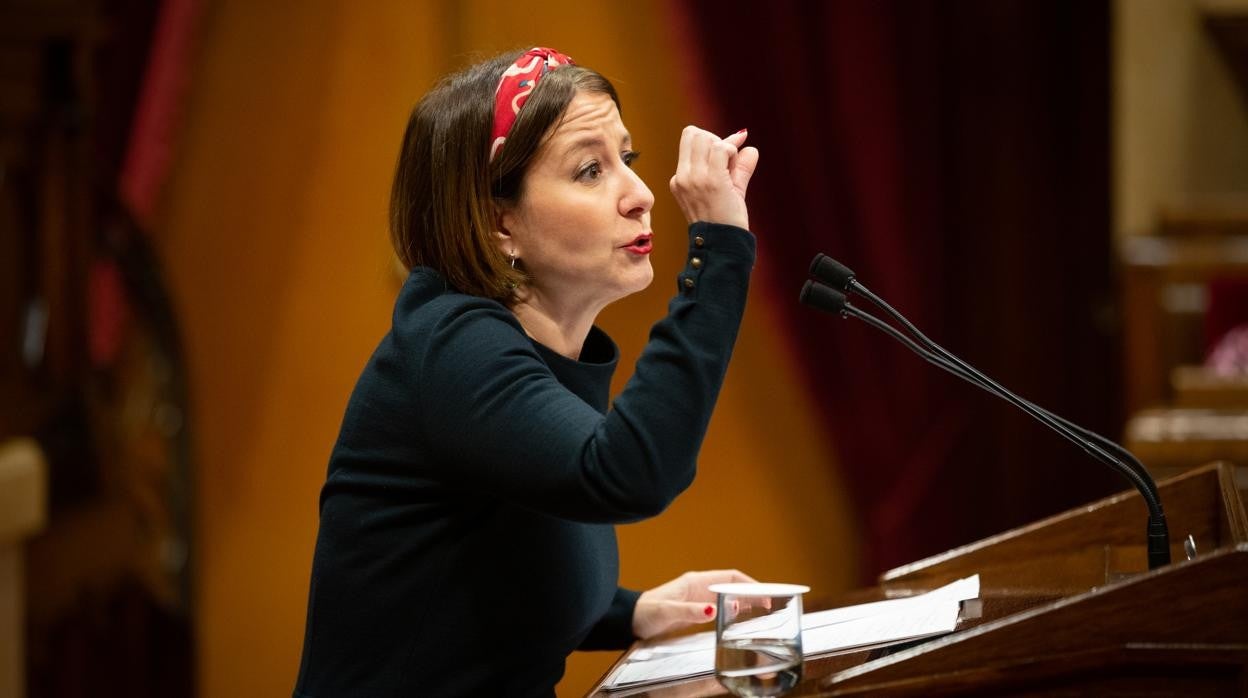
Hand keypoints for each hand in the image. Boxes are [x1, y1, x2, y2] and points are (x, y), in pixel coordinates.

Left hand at [632, 569, 757, 639]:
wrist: (631, 620)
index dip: (748, 583)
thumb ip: (689, 612)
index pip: (729, 577)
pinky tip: (741, 617)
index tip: (763, 593)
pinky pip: (720, 606)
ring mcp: (698, 597)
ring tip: (762, 610)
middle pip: (732, 585)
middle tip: (770, 603)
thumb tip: (712, 610)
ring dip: (745, 600)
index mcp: (695, 581)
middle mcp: (699, 586)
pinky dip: (733, 609)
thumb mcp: (667, 612)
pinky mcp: (695, 609)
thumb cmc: (646, 613)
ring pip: (728, 595)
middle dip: (751, 592)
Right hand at [669, 127, 759, 229]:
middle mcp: (682, 177)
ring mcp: (694, 178)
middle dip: (716, 140)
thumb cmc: (725, 222)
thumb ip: (738, 165)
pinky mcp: (711, 180)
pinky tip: (736, 166)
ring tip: (732, 168)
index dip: (710, 141)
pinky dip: (733, 151)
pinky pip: (721, 148)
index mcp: (678, 180)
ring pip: (706, 138)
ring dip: (725, 147)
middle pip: (694, 134)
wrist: (722, 245)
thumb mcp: (729, 190)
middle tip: (729, 161)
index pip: (689, 140)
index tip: (727, 156)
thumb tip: (748, 142)